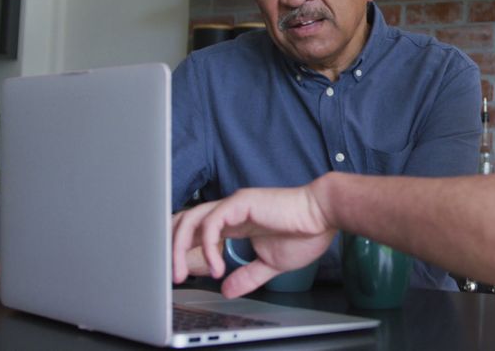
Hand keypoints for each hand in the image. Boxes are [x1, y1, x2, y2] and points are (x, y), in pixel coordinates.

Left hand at [171, 186, 334, 298]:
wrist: (324, 216)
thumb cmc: (305, 233)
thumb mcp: (271, 264)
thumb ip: (248, 275)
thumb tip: (227, 289)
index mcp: (236, 222)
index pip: (196, 231)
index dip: (181, 250)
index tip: (177, 273)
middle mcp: (230, 211)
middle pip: (184, 222)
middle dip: (171, 248)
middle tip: (171, 276)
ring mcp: (233, 205)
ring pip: (190, 220)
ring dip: (179, 248)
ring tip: (180, 273)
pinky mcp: (240, 203)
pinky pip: (211, 224)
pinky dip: (207, 247)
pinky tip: (216, 266)